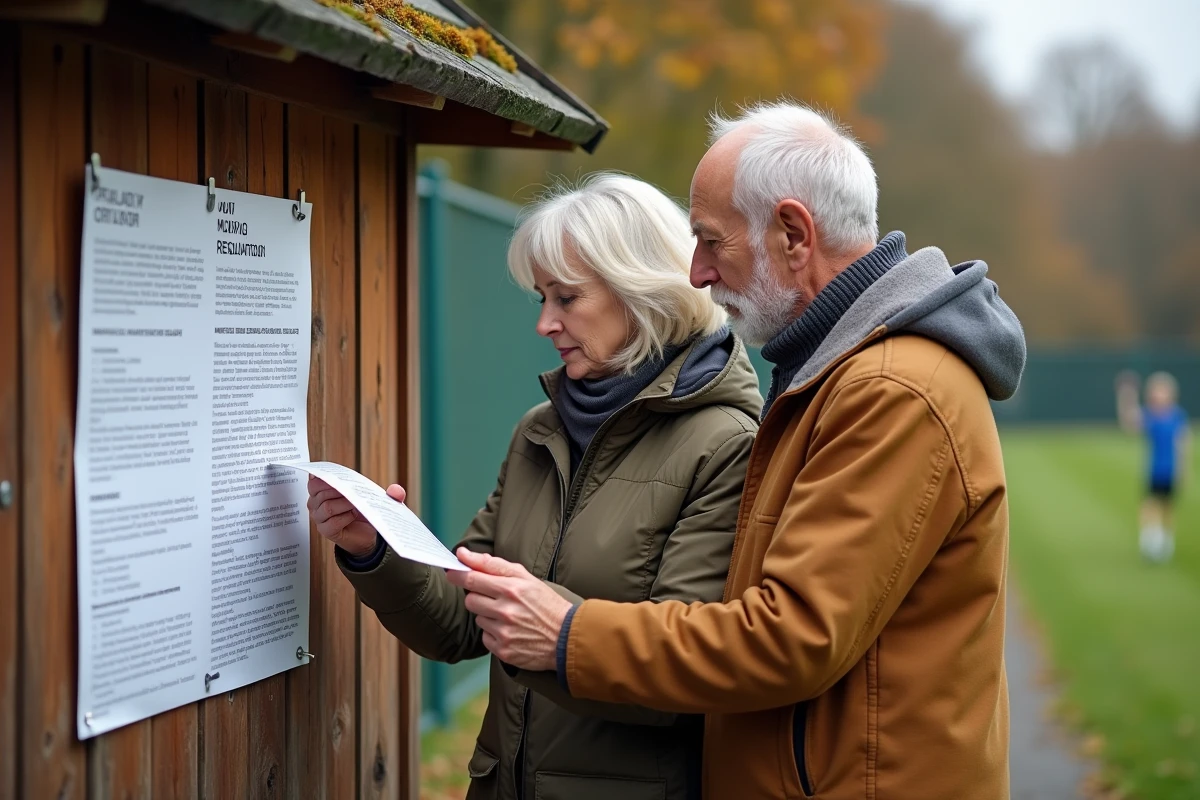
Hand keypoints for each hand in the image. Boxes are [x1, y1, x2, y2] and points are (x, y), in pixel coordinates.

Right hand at [307, 476, 405, 556]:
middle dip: (339, 489)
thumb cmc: (366, 513)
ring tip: (356, 504)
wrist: (368, 536)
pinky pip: (332, 522)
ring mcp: (320, 519)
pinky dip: (345, 516)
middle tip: (354, 491)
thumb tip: (397, 491)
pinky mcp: (327, 531)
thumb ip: (391, 493)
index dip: (324, 477)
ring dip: (344, 503)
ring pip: (326, 506)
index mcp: (323, 493)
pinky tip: (354, 515)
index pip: (315, 482)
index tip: (337, 476)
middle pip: (320, 492)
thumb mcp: (378, 499)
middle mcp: (318, 505)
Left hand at [446, 549, 571, 671]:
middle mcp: (506, 611)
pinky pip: (485, 637)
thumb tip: (464, 555)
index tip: (452, 572)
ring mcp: (504, 632)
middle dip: (479, 597)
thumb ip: (494, 565)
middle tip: (496, 599)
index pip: (472, 579)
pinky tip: (511, 632)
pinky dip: (494, 634)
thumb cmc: (547, 604)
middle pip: (470, 600)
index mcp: (512, 589)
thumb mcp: (527, 578)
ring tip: (510, 617)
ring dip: (489, 617)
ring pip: (478, 619)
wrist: (568, 638)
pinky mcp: (503, 650)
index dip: (458, 575)